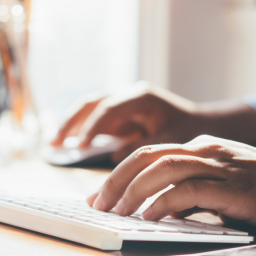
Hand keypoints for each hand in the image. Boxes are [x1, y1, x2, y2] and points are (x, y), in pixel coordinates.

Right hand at [51, 81, 255, 163]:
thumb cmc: (190, 133)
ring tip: (54, 145)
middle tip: (55, 142)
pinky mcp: (120, 119)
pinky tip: (69, 148)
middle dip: (71, 122)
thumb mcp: (170, 143)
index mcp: (141, 98)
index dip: (92, 127)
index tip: (80, 146)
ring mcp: (123, 106)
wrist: (202, 127)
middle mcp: (129, 97)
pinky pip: (95, 123)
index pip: (109, 108)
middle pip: (91, 104)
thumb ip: (143, 149)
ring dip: (71, 126)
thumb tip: (114, 158)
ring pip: (89, 111)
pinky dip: (81, 134)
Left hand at [88, 135, 255, 231]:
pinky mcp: (233, 186)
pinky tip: (148, 217)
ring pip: (162, 169)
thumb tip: (158, 211)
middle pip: (147, 157)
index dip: (119, 174)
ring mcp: (219, 165)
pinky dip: (163, 203)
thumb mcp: (223, 188)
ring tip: (115, 212)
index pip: (149, 155)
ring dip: (133, 191)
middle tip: (96, 204)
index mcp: (201, 149)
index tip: (100, 196)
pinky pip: (188, 190)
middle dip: (115, 180)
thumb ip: (192, 194)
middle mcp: (206, 151)